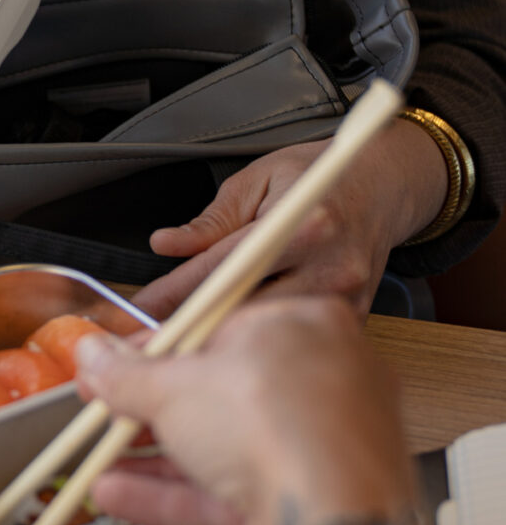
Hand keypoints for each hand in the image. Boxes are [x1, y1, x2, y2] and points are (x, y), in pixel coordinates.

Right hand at [74, 300, 452, 524]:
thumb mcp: (173, 387)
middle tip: (103, 416)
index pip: (217, 329)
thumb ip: (125, 374)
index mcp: (304, 323)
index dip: (155, 350)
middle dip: (153, 411)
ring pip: (228, 447)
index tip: (113, 366)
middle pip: (222, 393)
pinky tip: (121, 496)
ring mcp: (324, 446)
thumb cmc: (273, 424)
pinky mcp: (315, 503)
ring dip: (158, 459)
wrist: (334, 522)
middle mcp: (326, 379)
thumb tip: (92, 355)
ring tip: (100, 465)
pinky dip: (181, 495)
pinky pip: (240, 491)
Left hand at [133, 121, 448, 323]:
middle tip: (155, 339)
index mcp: (304, 222)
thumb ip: (211, 220)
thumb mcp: (257, 180)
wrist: (382, 186)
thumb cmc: (316, 176)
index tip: (144, 308)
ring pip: (271, 333)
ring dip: (228, 342)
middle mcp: (330, 264)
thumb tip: (166, 244)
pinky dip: (265, 344)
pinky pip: (298, 339)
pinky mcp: (355, 318)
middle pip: (248, 310)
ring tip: (188, 347)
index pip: (225, 266)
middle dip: (196, 327)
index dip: (177, 290)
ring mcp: (347, 297)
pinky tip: (239, 348)